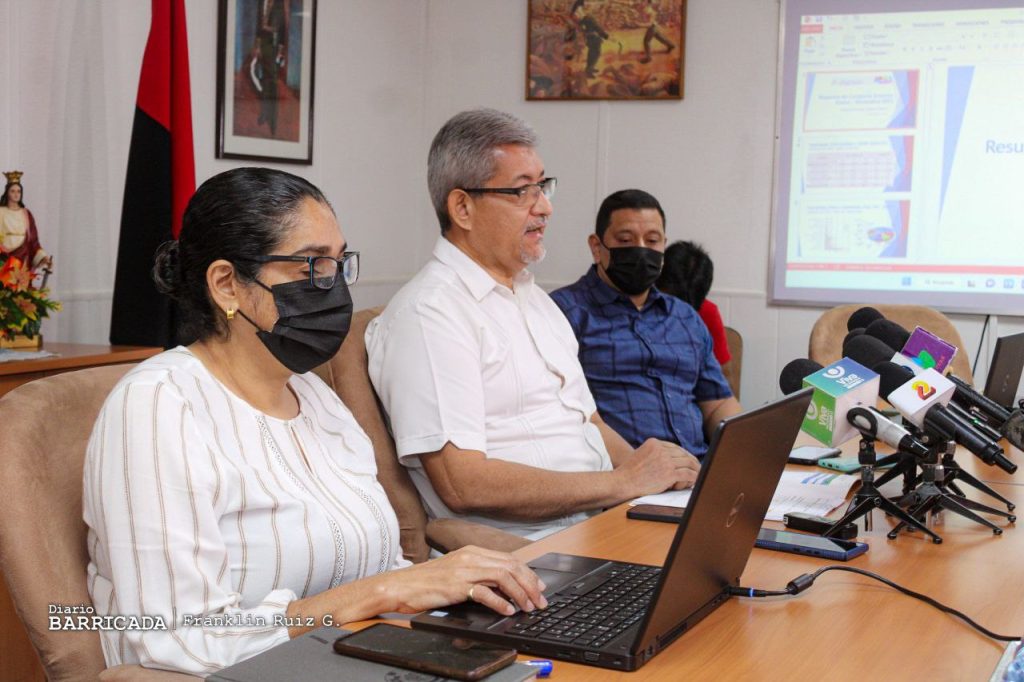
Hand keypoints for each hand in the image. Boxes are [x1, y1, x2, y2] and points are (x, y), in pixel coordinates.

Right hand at [381, 546, 547, 616]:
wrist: (401, 585)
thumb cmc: (427, 581)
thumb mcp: (457, 572)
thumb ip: (479, 574)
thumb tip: (503, 587)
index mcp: (472, 551)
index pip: (510, 559)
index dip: (528, 573)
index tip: (539, 587)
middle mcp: (470, 557)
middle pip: (511, 565)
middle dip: (530, 584)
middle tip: (540, 600)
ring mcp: (463, 570)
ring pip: (503, 576)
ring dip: (520, 593)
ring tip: (527, 607)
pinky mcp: (456, 586)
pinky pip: (484, 592)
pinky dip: (500, 602)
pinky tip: (507, 610)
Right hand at [618, 438, 699, 495]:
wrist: (623, 482)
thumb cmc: (629, 473)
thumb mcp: (641, 454)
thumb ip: (654, 453)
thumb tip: (670, 459)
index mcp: (654, 442)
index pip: (674, 447)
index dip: (684, 454)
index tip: (688, 460)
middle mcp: (661, 449)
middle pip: (683, 454)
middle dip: (691, 461)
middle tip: (697, 467)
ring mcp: (666, 461)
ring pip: (688, 463)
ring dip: (695, 469)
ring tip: (698, 474)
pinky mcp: (670, 473)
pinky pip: (688, 474)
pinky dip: (693, 478)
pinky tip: (694, 481)